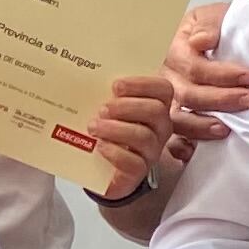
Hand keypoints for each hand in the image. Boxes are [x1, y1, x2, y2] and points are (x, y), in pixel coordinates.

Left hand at [87, 72, 175, 202]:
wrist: (100, 167)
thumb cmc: (107, 132)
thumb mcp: (110, 108)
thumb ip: (108, 94)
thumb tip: (86, 78)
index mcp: (155, 106)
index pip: (163, 89)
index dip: (142, 84)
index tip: (116, 85)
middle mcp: (159, 128)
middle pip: (155, 111)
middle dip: (127, 107)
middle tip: (103, 109)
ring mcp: (151, 150)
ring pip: (143, 136)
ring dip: (115, 129)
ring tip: (93, 127)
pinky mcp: (139, 171)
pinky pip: (133, 162)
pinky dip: (114, 152)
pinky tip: (99, 146)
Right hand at [168, 0, 248, 148]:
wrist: (218, 36)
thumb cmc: (216, 29)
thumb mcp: (213, 15)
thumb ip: (209, 25)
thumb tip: (200, 41)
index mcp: (175, 50)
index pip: (195, 67)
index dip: (222, 74)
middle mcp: (166, 78)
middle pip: (188, 94)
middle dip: (221, 100)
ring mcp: (166, 101)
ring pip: (177, 118)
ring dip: (202, 126)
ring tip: (227, 129)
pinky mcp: (172, 120)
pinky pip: (170, 138)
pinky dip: (180, 147)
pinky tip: (193, 152)